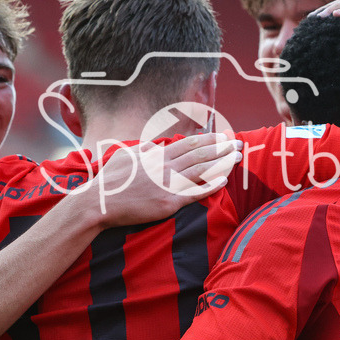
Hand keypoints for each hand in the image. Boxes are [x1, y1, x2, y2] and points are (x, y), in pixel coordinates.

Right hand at [95, 133, 242, 226]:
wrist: (100, 203)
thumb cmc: (110, 180)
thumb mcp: (125, 156)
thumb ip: (143, 150)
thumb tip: (153, 146)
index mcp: (157, 155)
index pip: (188, 144)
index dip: (208, 139)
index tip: (223, 136)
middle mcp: (165, 167)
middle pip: (200, 154)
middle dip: (222, 148)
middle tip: (238, 144)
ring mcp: (168, 184)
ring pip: (201, 170)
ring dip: (222, 163)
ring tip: (237, 158)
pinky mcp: (168, 203)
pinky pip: (194, 193)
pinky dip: (210, 186)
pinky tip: (223, 181)